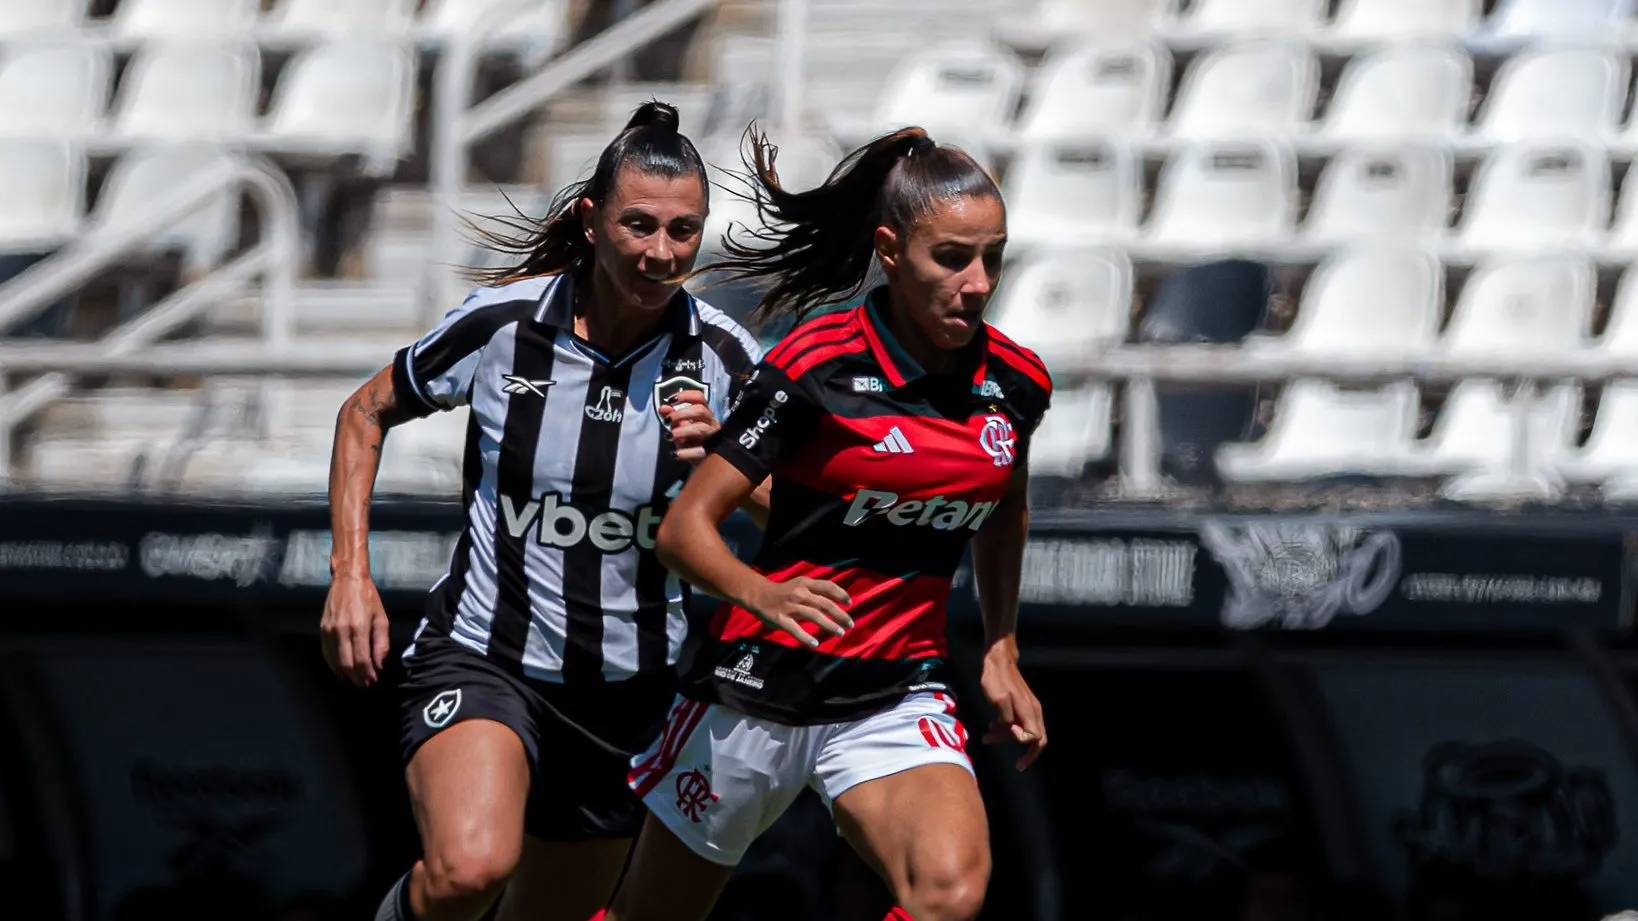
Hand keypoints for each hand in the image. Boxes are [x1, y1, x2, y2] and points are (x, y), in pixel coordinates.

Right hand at [321, 570, 390, 686]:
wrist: (347, 579)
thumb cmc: (368, 598)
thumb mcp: (381, 618)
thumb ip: (381, 643)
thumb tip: (379, 664)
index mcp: (358, 627)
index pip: (361, 659)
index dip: (366, 673)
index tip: (372, 680)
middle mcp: (341, 631)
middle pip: (347, 664)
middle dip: (356, 677)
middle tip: (364, 684)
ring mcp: (329, 630)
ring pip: (334, 661)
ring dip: (345, 673)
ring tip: (354, 679)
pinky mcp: (322, 629)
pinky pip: (326, 652)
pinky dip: (333, 664)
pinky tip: (341, 670)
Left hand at [658, 389, 718, 463]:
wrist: (706, 462)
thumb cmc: (693, 440)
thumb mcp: (681, 427)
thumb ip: (672, 416)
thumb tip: (662, 407)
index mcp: (705, 413)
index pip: (699, 398)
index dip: (685, 396)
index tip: (670, 400)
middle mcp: (711, 423)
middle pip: (700, 410)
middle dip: (681, 413)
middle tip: (667, 421)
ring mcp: (713, 437)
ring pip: (700, 428)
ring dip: (682, 431)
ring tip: (669, 437)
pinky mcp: (710, 453)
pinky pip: (699, 451)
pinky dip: (685, 453)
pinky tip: (674, 454)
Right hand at [743, 576, 854, 647]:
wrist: (759, 595)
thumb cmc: (783, 591)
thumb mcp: (800, 584)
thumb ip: (815, 590)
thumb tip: (836, 600)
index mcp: (805, 583)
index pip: (827, 586)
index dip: (841, 594)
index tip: (849, 603)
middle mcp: (800, 594)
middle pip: (825, 604)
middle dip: (840, 614)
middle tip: (850, 624)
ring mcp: (790, 607)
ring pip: (814, 616)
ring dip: (829, 625)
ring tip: (840, 633)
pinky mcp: (781, 619)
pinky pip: (796, 630)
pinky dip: (806, 638)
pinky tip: (815, 644)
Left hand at [980, 637, 1046, 769]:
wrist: (998, 659)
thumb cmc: (996, 679)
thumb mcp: (998, 701)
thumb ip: (1007, 720)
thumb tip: (1013, 732)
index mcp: (1029, 712)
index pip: (1036, 738)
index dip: (1022, 742)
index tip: (1008, 733)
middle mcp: (1033, 712)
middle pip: (1038, 740)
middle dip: (1028, 754)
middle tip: (1018, 766)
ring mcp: (1028, 708)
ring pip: (1025, 732)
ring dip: (1008, 738)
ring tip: (988, 737)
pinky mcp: (1021, 705)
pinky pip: (1019, 723)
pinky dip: (1007, 729)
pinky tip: (992, 726)